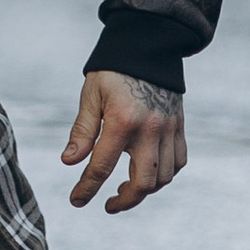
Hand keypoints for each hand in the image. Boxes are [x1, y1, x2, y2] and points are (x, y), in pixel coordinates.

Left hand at [59, 69, 186, 214]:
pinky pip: (179, 162)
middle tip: (108, 203)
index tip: (77, 201)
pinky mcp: (179, 126)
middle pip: (142, 183)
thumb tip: (69, 162)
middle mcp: (150, 129)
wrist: (148, 46)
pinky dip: (165, 175)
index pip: (101, 168)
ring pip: (164, 178)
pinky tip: (149, 172)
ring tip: (126, 187)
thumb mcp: (91, 96)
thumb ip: (82, 131)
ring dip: (145, 190)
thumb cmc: (113, 71)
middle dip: (124, 201)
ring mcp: (169, 129)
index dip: (86, 189)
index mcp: (122, 121)